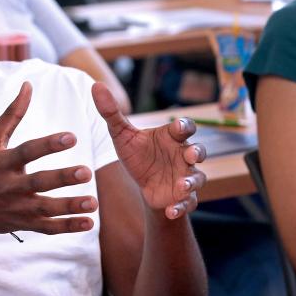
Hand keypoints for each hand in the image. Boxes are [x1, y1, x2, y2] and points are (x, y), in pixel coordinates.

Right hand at [0, 82, 99, 236]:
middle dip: (62, 178)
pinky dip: (67, 227)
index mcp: (2, 163)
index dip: (49, 145)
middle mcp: (10, 186)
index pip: (27, 152)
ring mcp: (17, 208)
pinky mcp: (23, 224)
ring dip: (70, 207)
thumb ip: (12, 114)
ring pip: (46, 209)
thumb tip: (29, 85)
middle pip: (39, 182)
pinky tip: (88, 223)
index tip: (72, 137)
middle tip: (87, 172)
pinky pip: (47, 228)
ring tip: (94, 202)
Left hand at [92, 82, 206, 218]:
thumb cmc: (137, 154)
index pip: (184, 127)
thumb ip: (111, 112)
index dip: (184, 127)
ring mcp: (186, 176)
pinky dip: (181, 207)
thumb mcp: (121, 135)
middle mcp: (183, 155)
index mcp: (172, 137)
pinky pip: (188, 202)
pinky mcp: (183, 197)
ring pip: (197, 178)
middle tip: (190, 155)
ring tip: (181, 187)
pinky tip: (170, 210)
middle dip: (197, 153)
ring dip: (191, 182)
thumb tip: (96, 85)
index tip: (178, 128)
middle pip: (199, 151)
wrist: (143, 184)